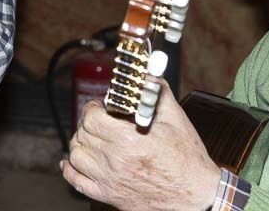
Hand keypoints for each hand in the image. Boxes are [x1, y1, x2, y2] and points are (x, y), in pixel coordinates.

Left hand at [61, 80, 220, 210]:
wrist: (198, 195)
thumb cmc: (188, 158)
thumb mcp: (175, 119)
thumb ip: (156, 91)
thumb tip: (145, 72)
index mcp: (129, 141)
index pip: (91, 119)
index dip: (92, 109)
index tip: (98, 107)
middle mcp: (115, 162)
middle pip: (82, 134)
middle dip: (88, 123)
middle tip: (98, 121)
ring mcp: (110, 181)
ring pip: (76, 156)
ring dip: (79, 143)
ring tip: (91, 138)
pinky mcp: (110, 196)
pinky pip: (77, 182)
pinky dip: (70, 170)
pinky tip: (72, 162)